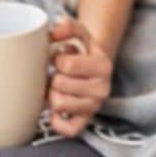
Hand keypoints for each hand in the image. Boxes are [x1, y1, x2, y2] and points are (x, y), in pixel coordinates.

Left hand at [46, 15, 112, 138]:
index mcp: (103, 66)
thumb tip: (55, 30)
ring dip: (52, 95)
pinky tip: (56, 109)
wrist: (94, 72)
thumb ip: (68, 27)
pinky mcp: (85, 122)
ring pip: (59, 104)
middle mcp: (103, 89)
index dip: (57, 59)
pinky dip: (56, 120)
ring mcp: (94, 108)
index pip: (66, 65)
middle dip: (54, 78)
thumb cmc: (82, 53)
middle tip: (59, 75)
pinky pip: (67, 129)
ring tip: (58, 89)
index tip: (62, 58)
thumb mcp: (80, 35)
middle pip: (59, 85)